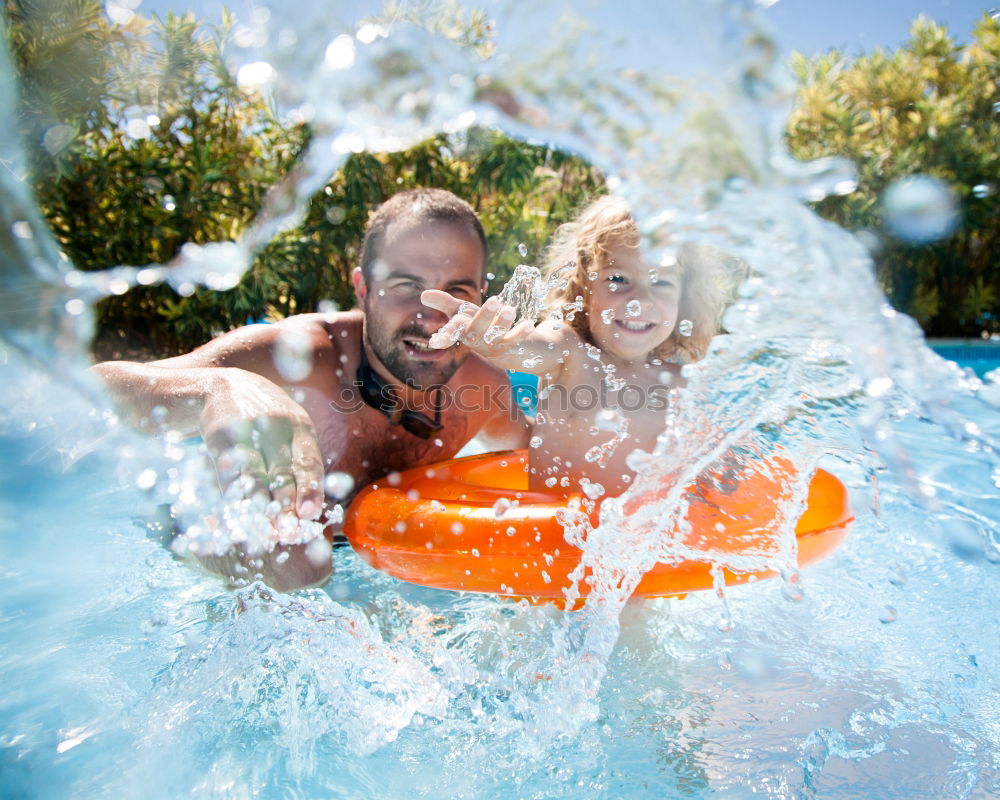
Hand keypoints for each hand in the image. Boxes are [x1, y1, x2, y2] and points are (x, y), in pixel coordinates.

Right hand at [200, 371, 324, 527]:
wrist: (223, 386)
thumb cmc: (266, 421)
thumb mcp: (290, 432)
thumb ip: (301, 464)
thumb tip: (312, 512)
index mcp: (301, 428)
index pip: (309, 461)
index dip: (310, 488)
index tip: (309, 513)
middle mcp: (278, 426)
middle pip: (283, 471)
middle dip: (286, 505)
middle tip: (287, 532)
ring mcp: (249, 428)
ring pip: (255, 474)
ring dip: (260, 505)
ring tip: (264, 530)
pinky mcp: (221, 434)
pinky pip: (229, 470)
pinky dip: (234, 494)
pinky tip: (237, 513)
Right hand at [421, 291, 534, 356]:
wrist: (507, 347)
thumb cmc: (480, 324)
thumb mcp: (462, 311)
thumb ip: (445, 303)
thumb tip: (423, 295)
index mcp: (463, 331)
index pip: (451, 334)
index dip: (444, 336)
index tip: (434, 341)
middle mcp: (476, 341)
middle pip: (477, 331)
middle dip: (484, 317)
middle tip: (494, 300)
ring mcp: (493, 346)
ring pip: (496, 337)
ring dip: (503, 323)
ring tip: (511, 309)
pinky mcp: (510, 348)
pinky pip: (515, 342)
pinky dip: (521, 333)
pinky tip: (529, 324)